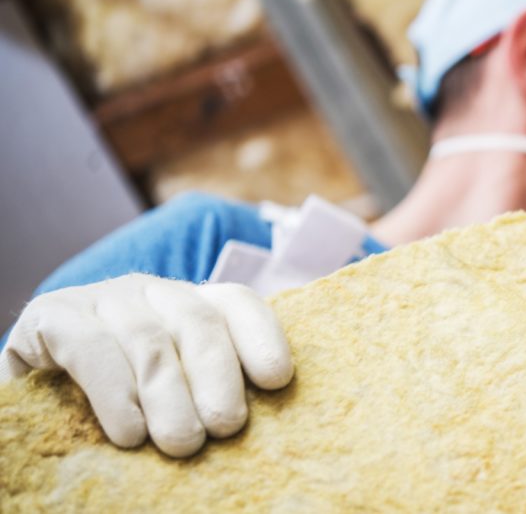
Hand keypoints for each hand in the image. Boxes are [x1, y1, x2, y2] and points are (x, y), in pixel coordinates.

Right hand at [0, 274, 292, 456]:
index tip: (277, 379)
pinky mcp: (55, 315)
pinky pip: (91, 348)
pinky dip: (114, 394)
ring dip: (169, 397)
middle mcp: (152, 291)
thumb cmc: (119, 400)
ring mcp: (103, 298)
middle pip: (200, 323)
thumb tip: (248, 425)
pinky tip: (128, 434)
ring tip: (182, 443)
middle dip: (219, 377)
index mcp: (191, 304)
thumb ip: (206, 392)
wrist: (37, 390)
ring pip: (150, 342)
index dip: (262, 337)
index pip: (237, 304)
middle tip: (226, 427)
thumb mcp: (172, 392)